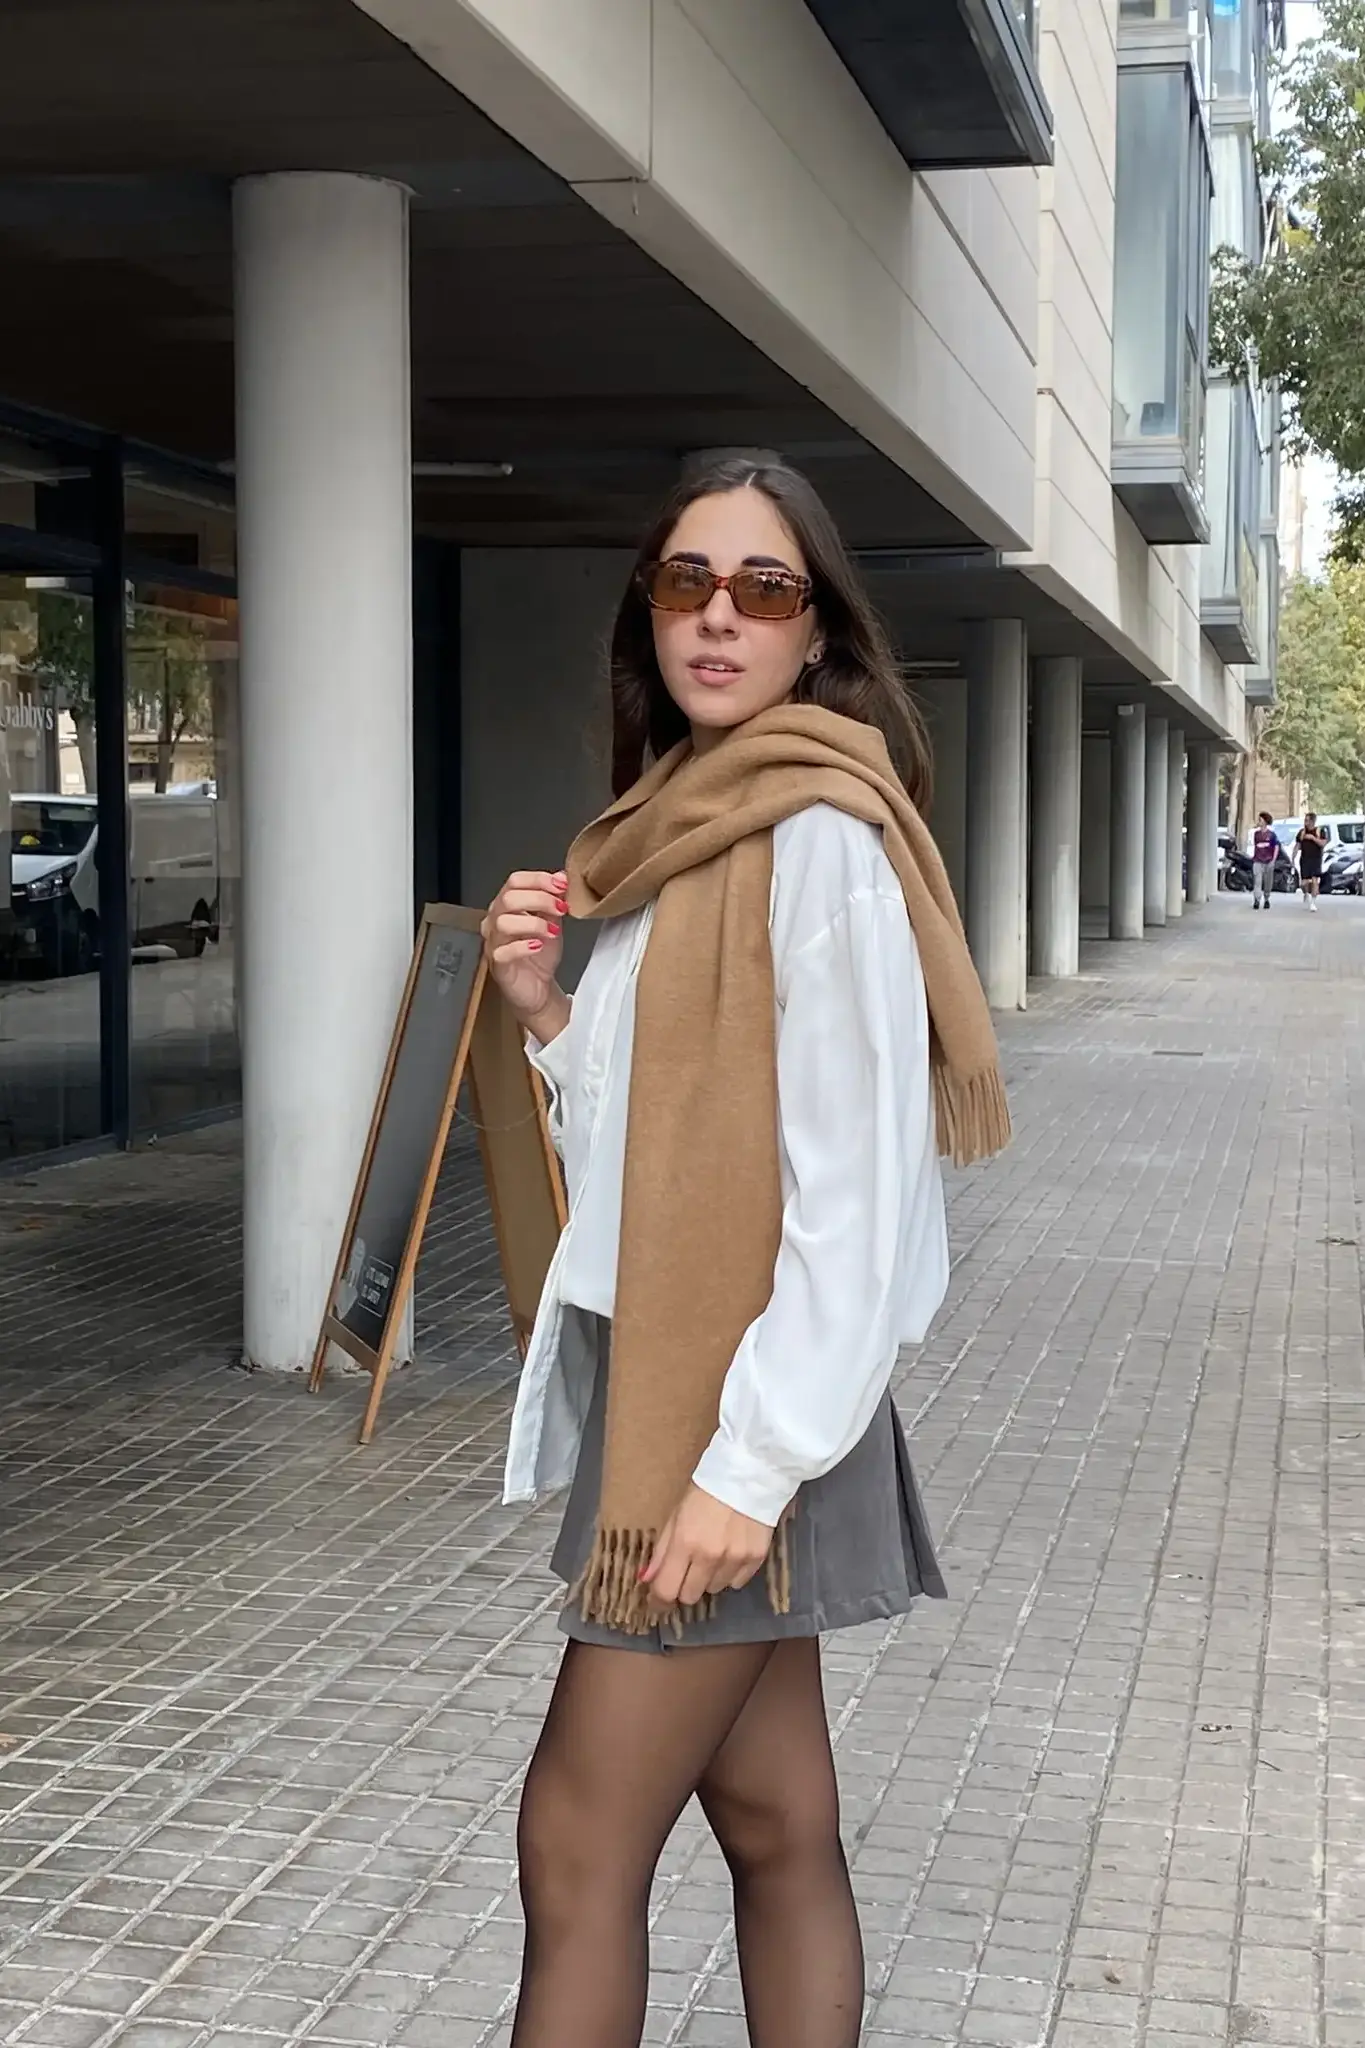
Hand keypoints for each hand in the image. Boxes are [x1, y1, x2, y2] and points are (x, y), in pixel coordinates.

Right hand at [481, 869, 569, 1039]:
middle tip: (561, 908)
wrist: (538, 988)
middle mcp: (495, 921)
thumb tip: (562, 876)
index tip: (562, 885)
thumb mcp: (553, 922)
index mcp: (507, 906)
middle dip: (540, 899)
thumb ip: (554, 900)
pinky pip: (503, 951)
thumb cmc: (540, 955)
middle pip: (508, 898)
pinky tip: (538, 946)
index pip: (515, 881)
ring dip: (533, 923)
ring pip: (503, 922)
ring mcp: (494, 942)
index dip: (539, 879)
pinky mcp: (497, 964)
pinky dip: (523, 946)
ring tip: (553, 931)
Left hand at [641, 1484, 774, 1613]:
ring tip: (713, 1552)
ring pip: (714, 1590)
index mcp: (685, 1543)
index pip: (667, 1590)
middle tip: (688, 1567)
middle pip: (690, 1596)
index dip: (659, 1600)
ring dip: (708, 1578)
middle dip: (684, 1586)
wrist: (750, 1473)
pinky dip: (730, 1573)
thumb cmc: (705, 1490)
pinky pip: (737, 1583)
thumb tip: (646, 1579)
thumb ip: (661, 1550)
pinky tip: (731, 1551)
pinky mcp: (756, 1559)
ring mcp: (735, 1559)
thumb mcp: (676, 1515)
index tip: (658, 1601)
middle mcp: (710, 1557)